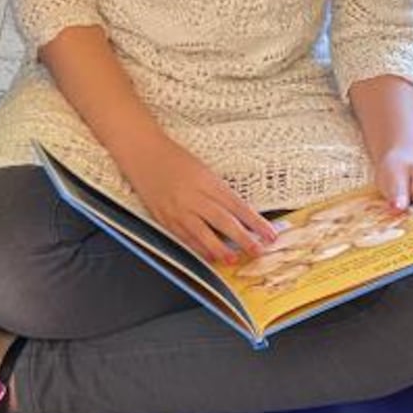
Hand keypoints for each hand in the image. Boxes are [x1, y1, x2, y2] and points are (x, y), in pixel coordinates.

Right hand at [123, 135, 277, 263]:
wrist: (143, 152)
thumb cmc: (173, 158)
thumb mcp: (202, 170)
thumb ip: (218, 192)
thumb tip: (240, 215)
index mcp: (207, 181)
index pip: (237, 205)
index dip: (255, 222)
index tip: (270, 234)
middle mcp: (193, 196)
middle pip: (223, 220)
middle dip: (242, 238)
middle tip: (258, 251)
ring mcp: (177, 208)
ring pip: (202, 233)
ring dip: (219, 248)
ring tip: (233, 259)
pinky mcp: (164, 217)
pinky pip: (183, 236)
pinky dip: (197, 248)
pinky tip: (208, 256)